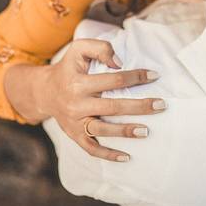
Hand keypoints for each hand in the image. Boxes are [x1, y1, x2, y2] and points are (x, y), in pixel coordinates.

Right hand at [37, 39, 164, 161]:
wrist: (44, 91)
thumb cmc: (68, 68)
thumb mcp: (79, 49)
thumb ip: (100, 48)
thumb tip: (119, 63)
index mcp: (79, 83)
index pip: (113, 80)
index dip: (136, 77)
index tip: (154, 76)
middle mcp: (76, 104)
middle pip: (112, 107)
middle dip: (139, 106)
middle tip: (161, 105)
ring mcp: (75, 122)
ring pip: (102, 130)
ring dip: (125, 131)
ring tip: (146, 131)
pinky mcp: (74, 135)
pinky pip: (91, 149)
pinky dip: (108, 155)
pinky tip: (126, 157)